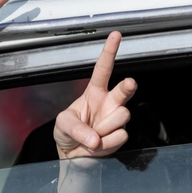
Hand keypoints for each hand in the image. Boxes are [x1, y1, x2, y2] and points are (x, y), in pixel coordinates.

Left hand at [54, 32, 136, 160]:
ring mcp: (117, 119)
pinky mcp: (121, 135)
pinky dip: (107, 144)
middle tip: (129, 83)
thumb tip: (95, 139)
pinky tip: (99, 145)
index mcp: (94, 92)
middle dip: (128, 86)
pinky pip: (119, 136)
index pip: (103, 69)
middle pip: (124, 90)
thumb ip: (76, 129)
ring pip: (122, 116)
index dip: (109, 52)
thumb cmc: (67, 134)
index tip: (116, 35)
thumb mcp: (62, 125)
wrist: (73, 157)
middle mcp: (110, 103)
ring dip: (104, 128)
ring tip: (93, 135)